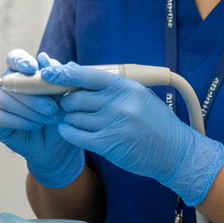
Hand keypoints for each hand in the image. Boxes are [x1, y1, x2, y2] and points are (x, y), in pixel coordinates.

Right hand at [0, 49, 84, 187]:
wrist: (57, 144)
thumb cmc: (59, 114)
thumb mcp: (62, 94)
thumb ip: (54, 76)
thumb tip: (43, 58)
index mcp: (22, 72)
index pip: (14, 58)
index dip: (21, 61)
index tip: (32, 69)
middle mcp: (6, 84)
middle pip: (11, 82)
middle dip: (34, 95)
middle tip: (53, 107)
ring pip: (6, 99)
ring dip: (31, 110)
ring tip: (49, 118)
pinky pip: (4, 117)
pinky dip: (23, 121)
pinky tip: (36, 125)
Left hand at [40, 61, 223, 205]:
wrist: (175, 151)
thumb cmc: (154, 122)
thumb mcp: (137, 95)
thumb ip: (109, 86)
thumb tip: (74, 71)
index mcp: (125, 87)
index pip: (87, 75)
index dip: (64, 74)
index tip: (48, 73)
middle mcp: (119, 104)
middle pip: (75, 98)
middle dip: (67, 102)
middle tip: (68, 106)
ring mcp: (114, 125)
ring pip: (74, 117)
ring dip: (70, 119)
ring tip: (77, 121)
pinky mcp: (109, 145)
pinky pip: (76, 135)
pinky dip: (68, 132)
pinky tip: (68, 131)